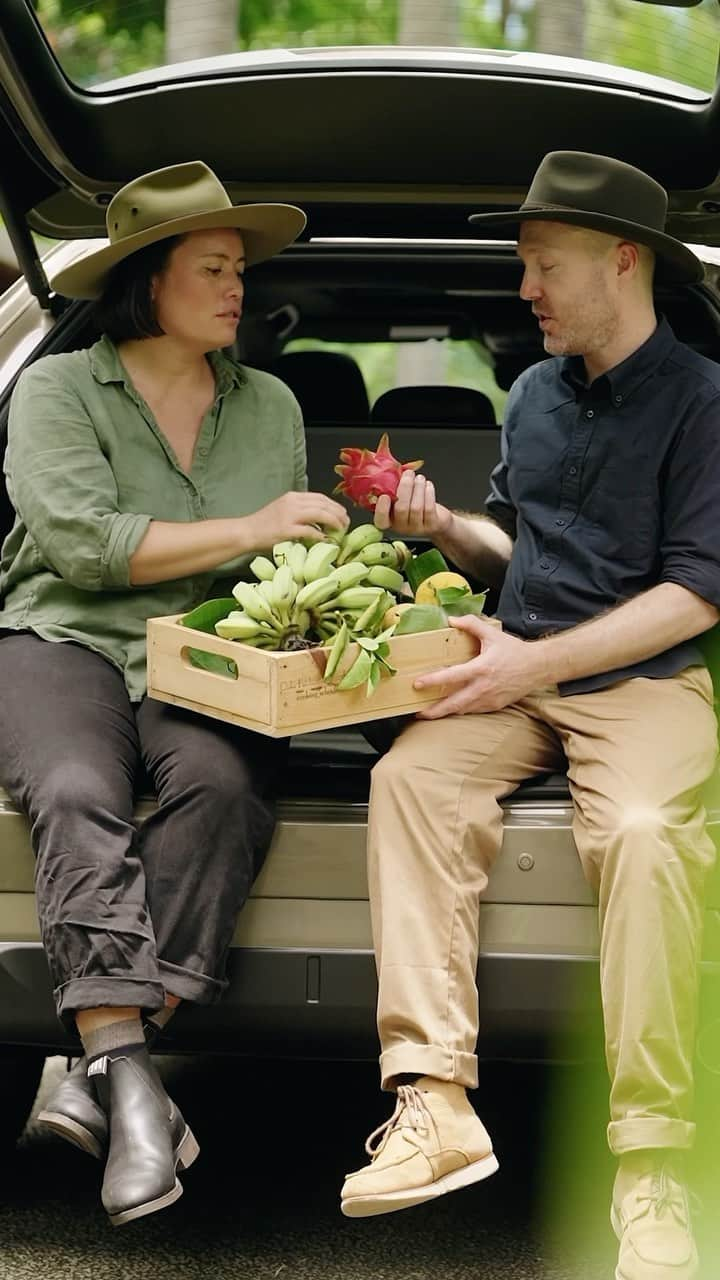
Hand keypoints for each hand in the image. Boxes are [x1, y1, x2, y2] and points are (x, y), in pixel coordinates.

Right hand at [246, 491, 349, 547]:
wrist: (246, 532)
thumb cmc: (264, 524)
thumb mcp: (283, 510)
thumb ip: (300, 511)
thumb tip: (320, 519)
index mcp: (292, 496)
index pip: (320, 497)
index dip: (334, 505)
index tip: (343, 514)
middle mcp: (293, 503)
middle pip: (324, 504)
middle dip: (339, 514)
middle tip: (346, 523)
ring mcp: (289, 516)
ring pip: (320, 514)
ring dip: (334, 522)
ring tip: (341, 530)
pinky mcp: (286, 530)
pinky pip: (310, 530)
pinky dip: (321, 535)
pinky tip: (326, 539)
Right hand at [374, 471, 451, 537]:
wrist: (436, 520)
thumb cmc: (415, 505)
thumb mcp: (402, 498)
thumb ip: (394, 488)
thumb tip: (391, 471)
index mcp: (390, 520)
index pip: (381, 521)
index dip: (381, 509)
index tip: (384, 496)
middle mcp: (402, 527)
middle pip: (401, 509)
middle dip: (405, 488)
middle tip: (408, 474)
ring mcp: (417, 528)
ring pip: (416, 507)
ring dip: (418, 488)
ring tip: (420, 477)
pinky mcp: (432, 525)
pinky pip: (429, 508)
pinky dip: (428, 493)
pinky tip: (428, 485)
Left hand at [414, 615, 543, 717]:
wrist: (538, 667)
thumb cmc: (515, 651)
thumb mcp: (493, 634)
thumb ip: (471, 624)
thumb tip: (451, 619)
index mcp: (482, 668)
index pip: (452, 676)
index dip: (433, 681)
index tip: (417, 684)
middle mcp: (484, 687)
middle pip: (454, 703)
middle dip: (435, 711)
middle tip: (419, 713)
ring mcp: (490, 699)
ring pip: (463, 710)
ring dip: (446, 713)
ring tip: (430, 713)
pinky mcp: (495, 706)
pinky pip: (474, 711)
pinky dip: (461, 710)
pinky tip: (451, 709)